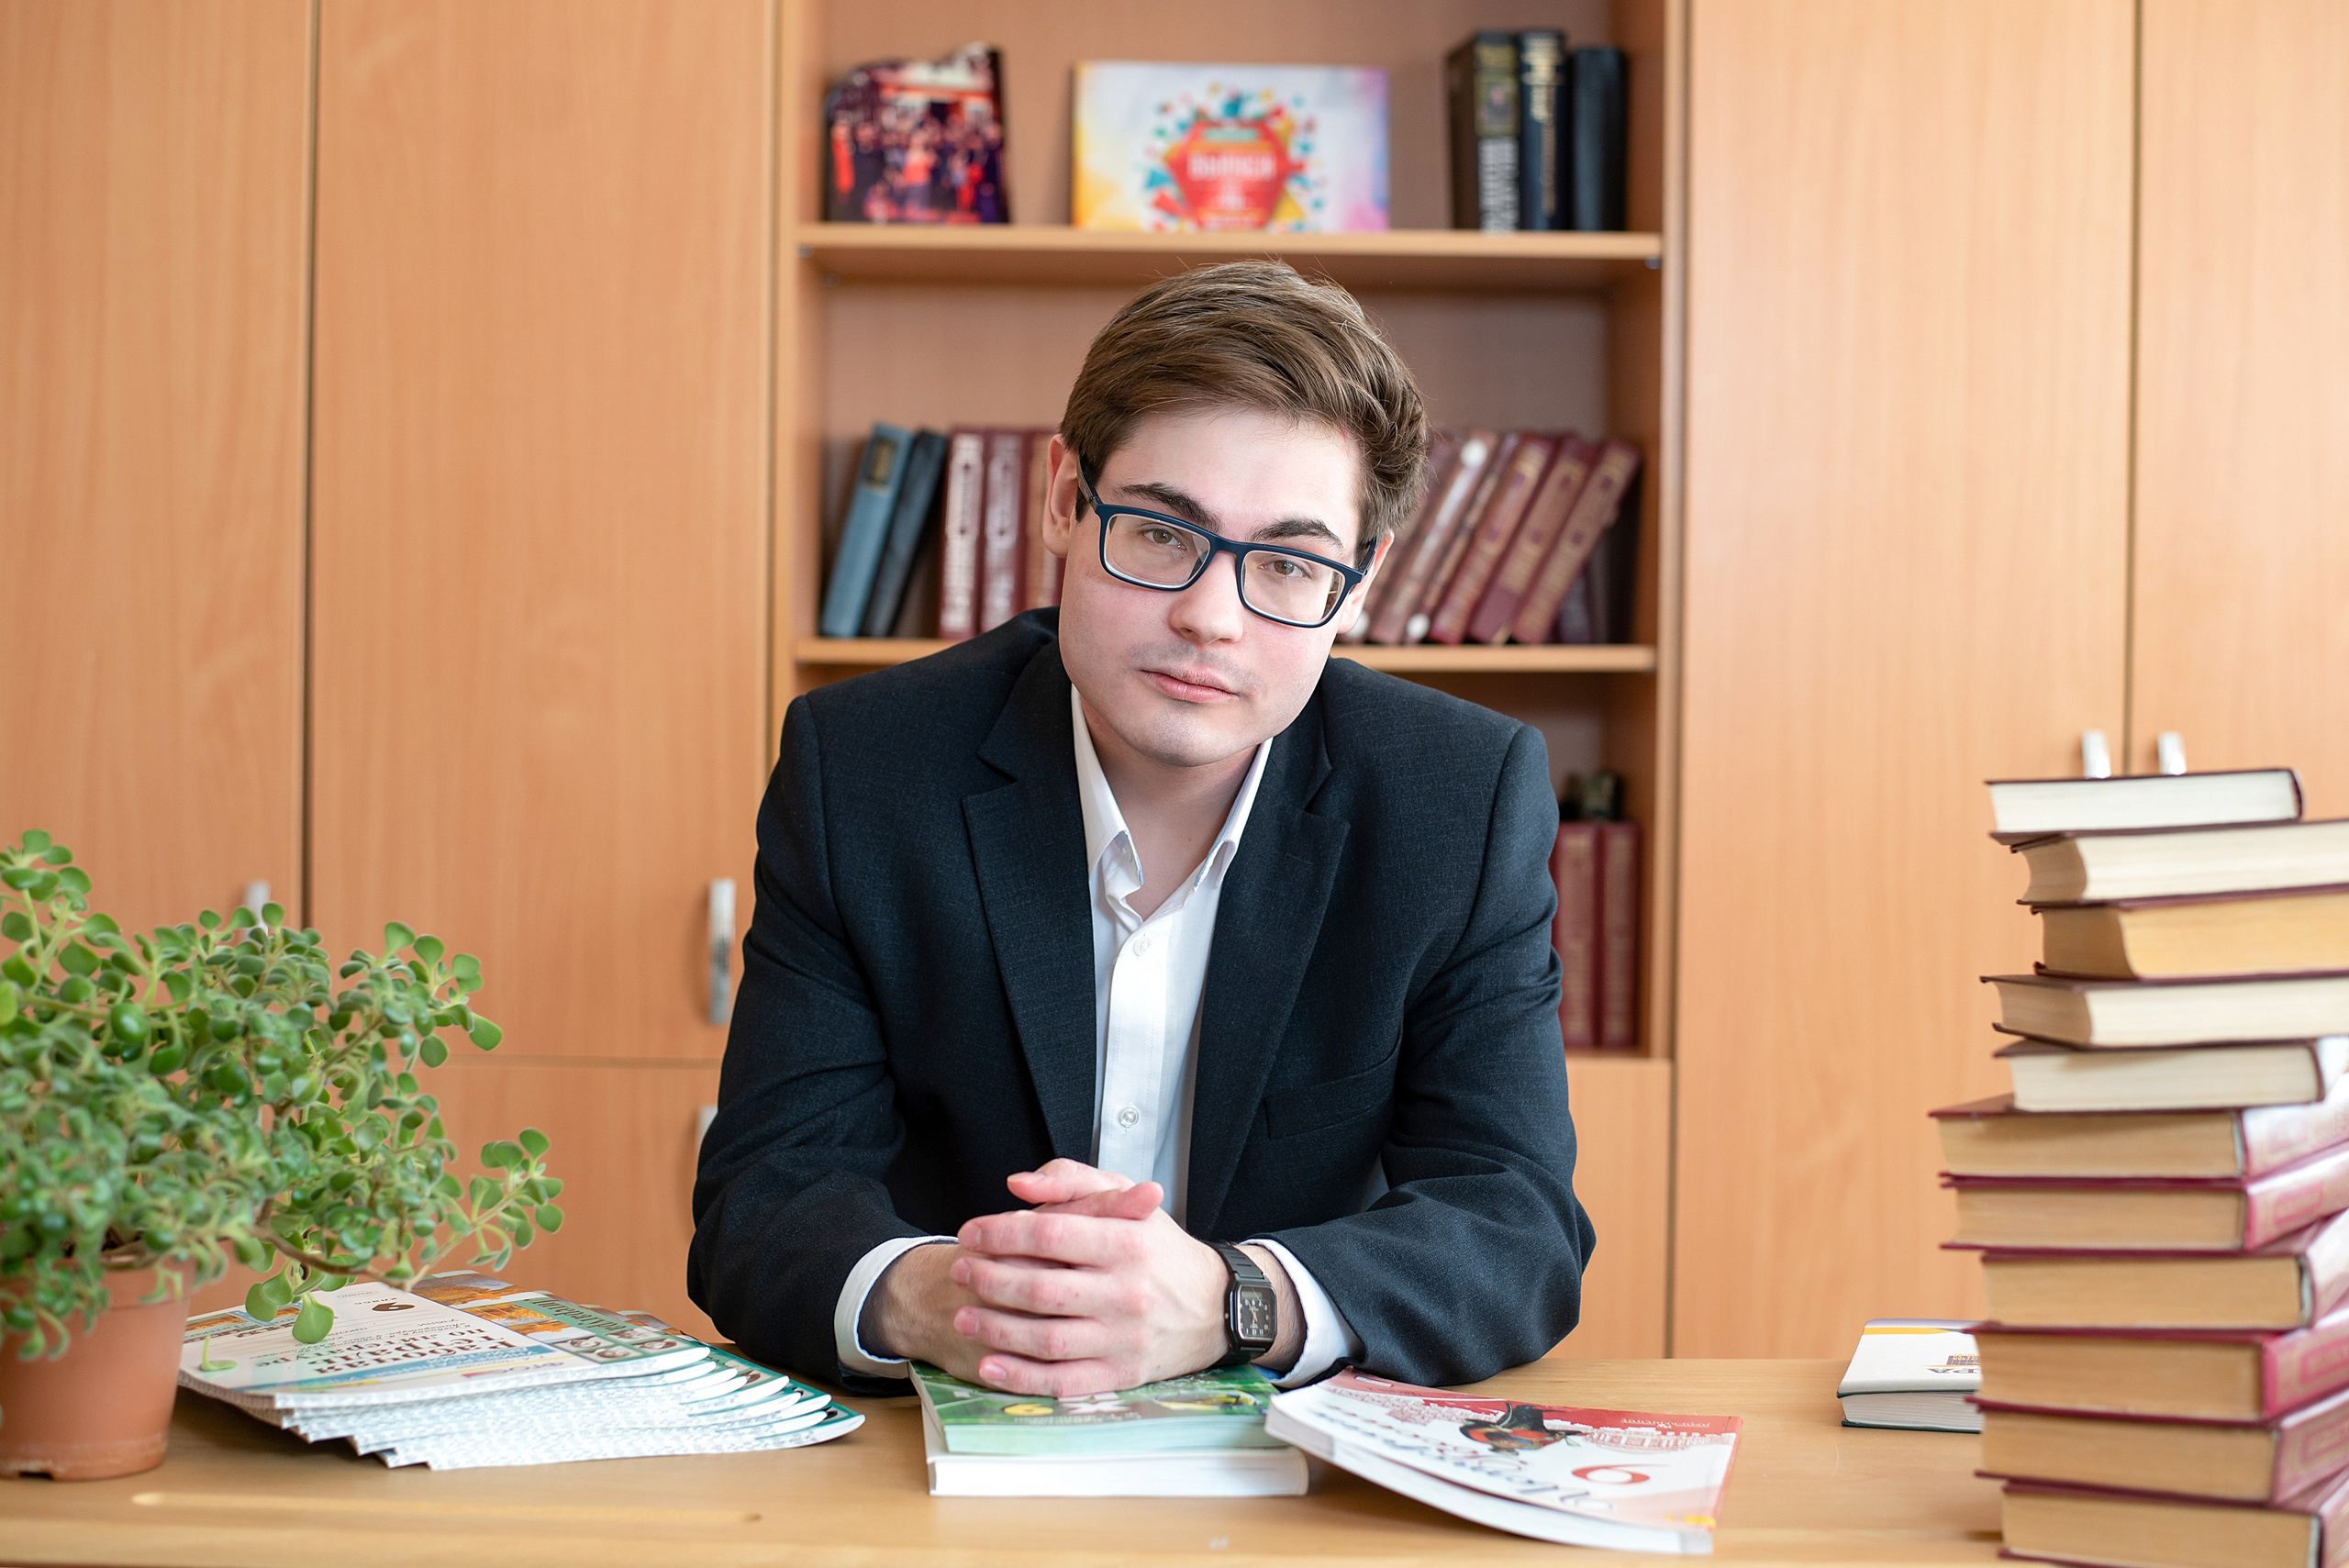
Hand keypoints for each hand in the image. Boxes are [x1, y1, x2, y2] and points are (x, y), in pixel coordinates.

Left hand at [952, 1159, 1229, 1394]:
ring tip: (963, 1314)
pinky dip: (1021, 1378)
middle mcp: (1128, 1292)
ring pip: (1046, 1339)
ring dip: (995, 1329)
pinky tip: (989, 1365)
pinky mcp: (1122, 1374)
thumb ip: (1071, 1181)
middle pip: (1041, 1289)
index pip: (1050, 1235)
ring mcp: (1124, 1338)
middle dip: (989, 1280)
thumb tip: (1017, 1186)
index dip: (1001, 1233)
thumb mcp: (1128, 1198)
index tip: (970, 1233)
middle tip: (959, 1270)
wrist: (1217, 1307)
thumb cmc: (1161, 1250)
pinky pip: (1063, 1381)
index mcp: (1129, 1242)